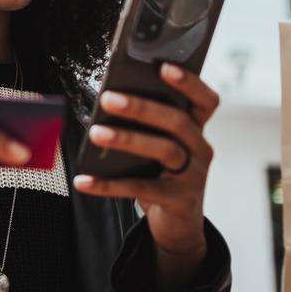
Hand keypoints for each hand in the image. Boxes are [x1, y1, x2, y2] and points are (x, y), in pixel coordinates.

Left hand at [73, 63, 219, 291]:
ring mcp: (194, 176)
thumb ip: (146, 124)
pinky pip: (142, 189)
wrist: (178, 223)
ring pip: (163, 150)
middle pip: (177, 121)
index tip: (164, 67)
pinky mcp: (179, 201)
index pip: (206, 100)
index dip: (189, 82)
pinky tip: (85, 180)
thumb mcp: (159, 145)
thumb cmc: (162, 173)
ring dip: (126, 139)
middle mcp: (200, 148)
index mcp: (196, 128)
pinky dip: (109, 185)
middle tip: (109, 98)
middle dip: (142, 107)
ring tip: (95, 133)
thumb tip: (109, 102)